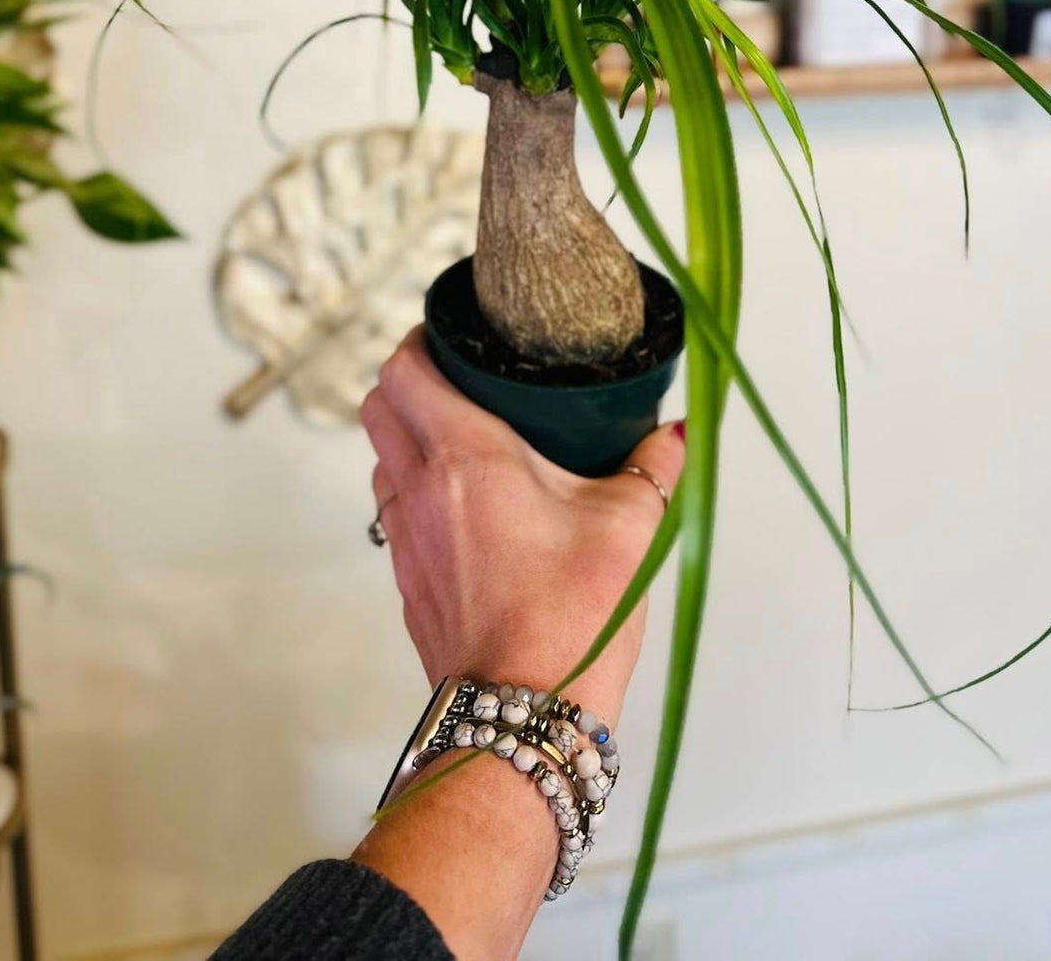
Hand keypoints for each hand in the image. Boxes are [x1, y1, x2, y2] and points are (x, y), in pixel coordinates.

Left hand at [361, 328, 684, 722]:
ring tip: (464, 439)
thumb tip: (671, 433)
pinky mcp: (408, 581)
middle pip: (379, 406)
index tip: (452, 334)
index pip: (404, 370)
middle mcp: (421, 490)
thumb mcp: (631, 528)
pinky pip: (394, 512)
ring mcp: (405, 539)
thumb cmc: (570, 621)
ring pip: (381, 460)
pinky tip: (468, 507)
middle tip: (457, 377)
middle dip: (408, 381)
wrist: (523, 716)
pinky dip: (416, 492)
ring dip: (407, 438)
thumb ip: (653, 467)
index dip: (419, 340)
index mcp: (466, 458)